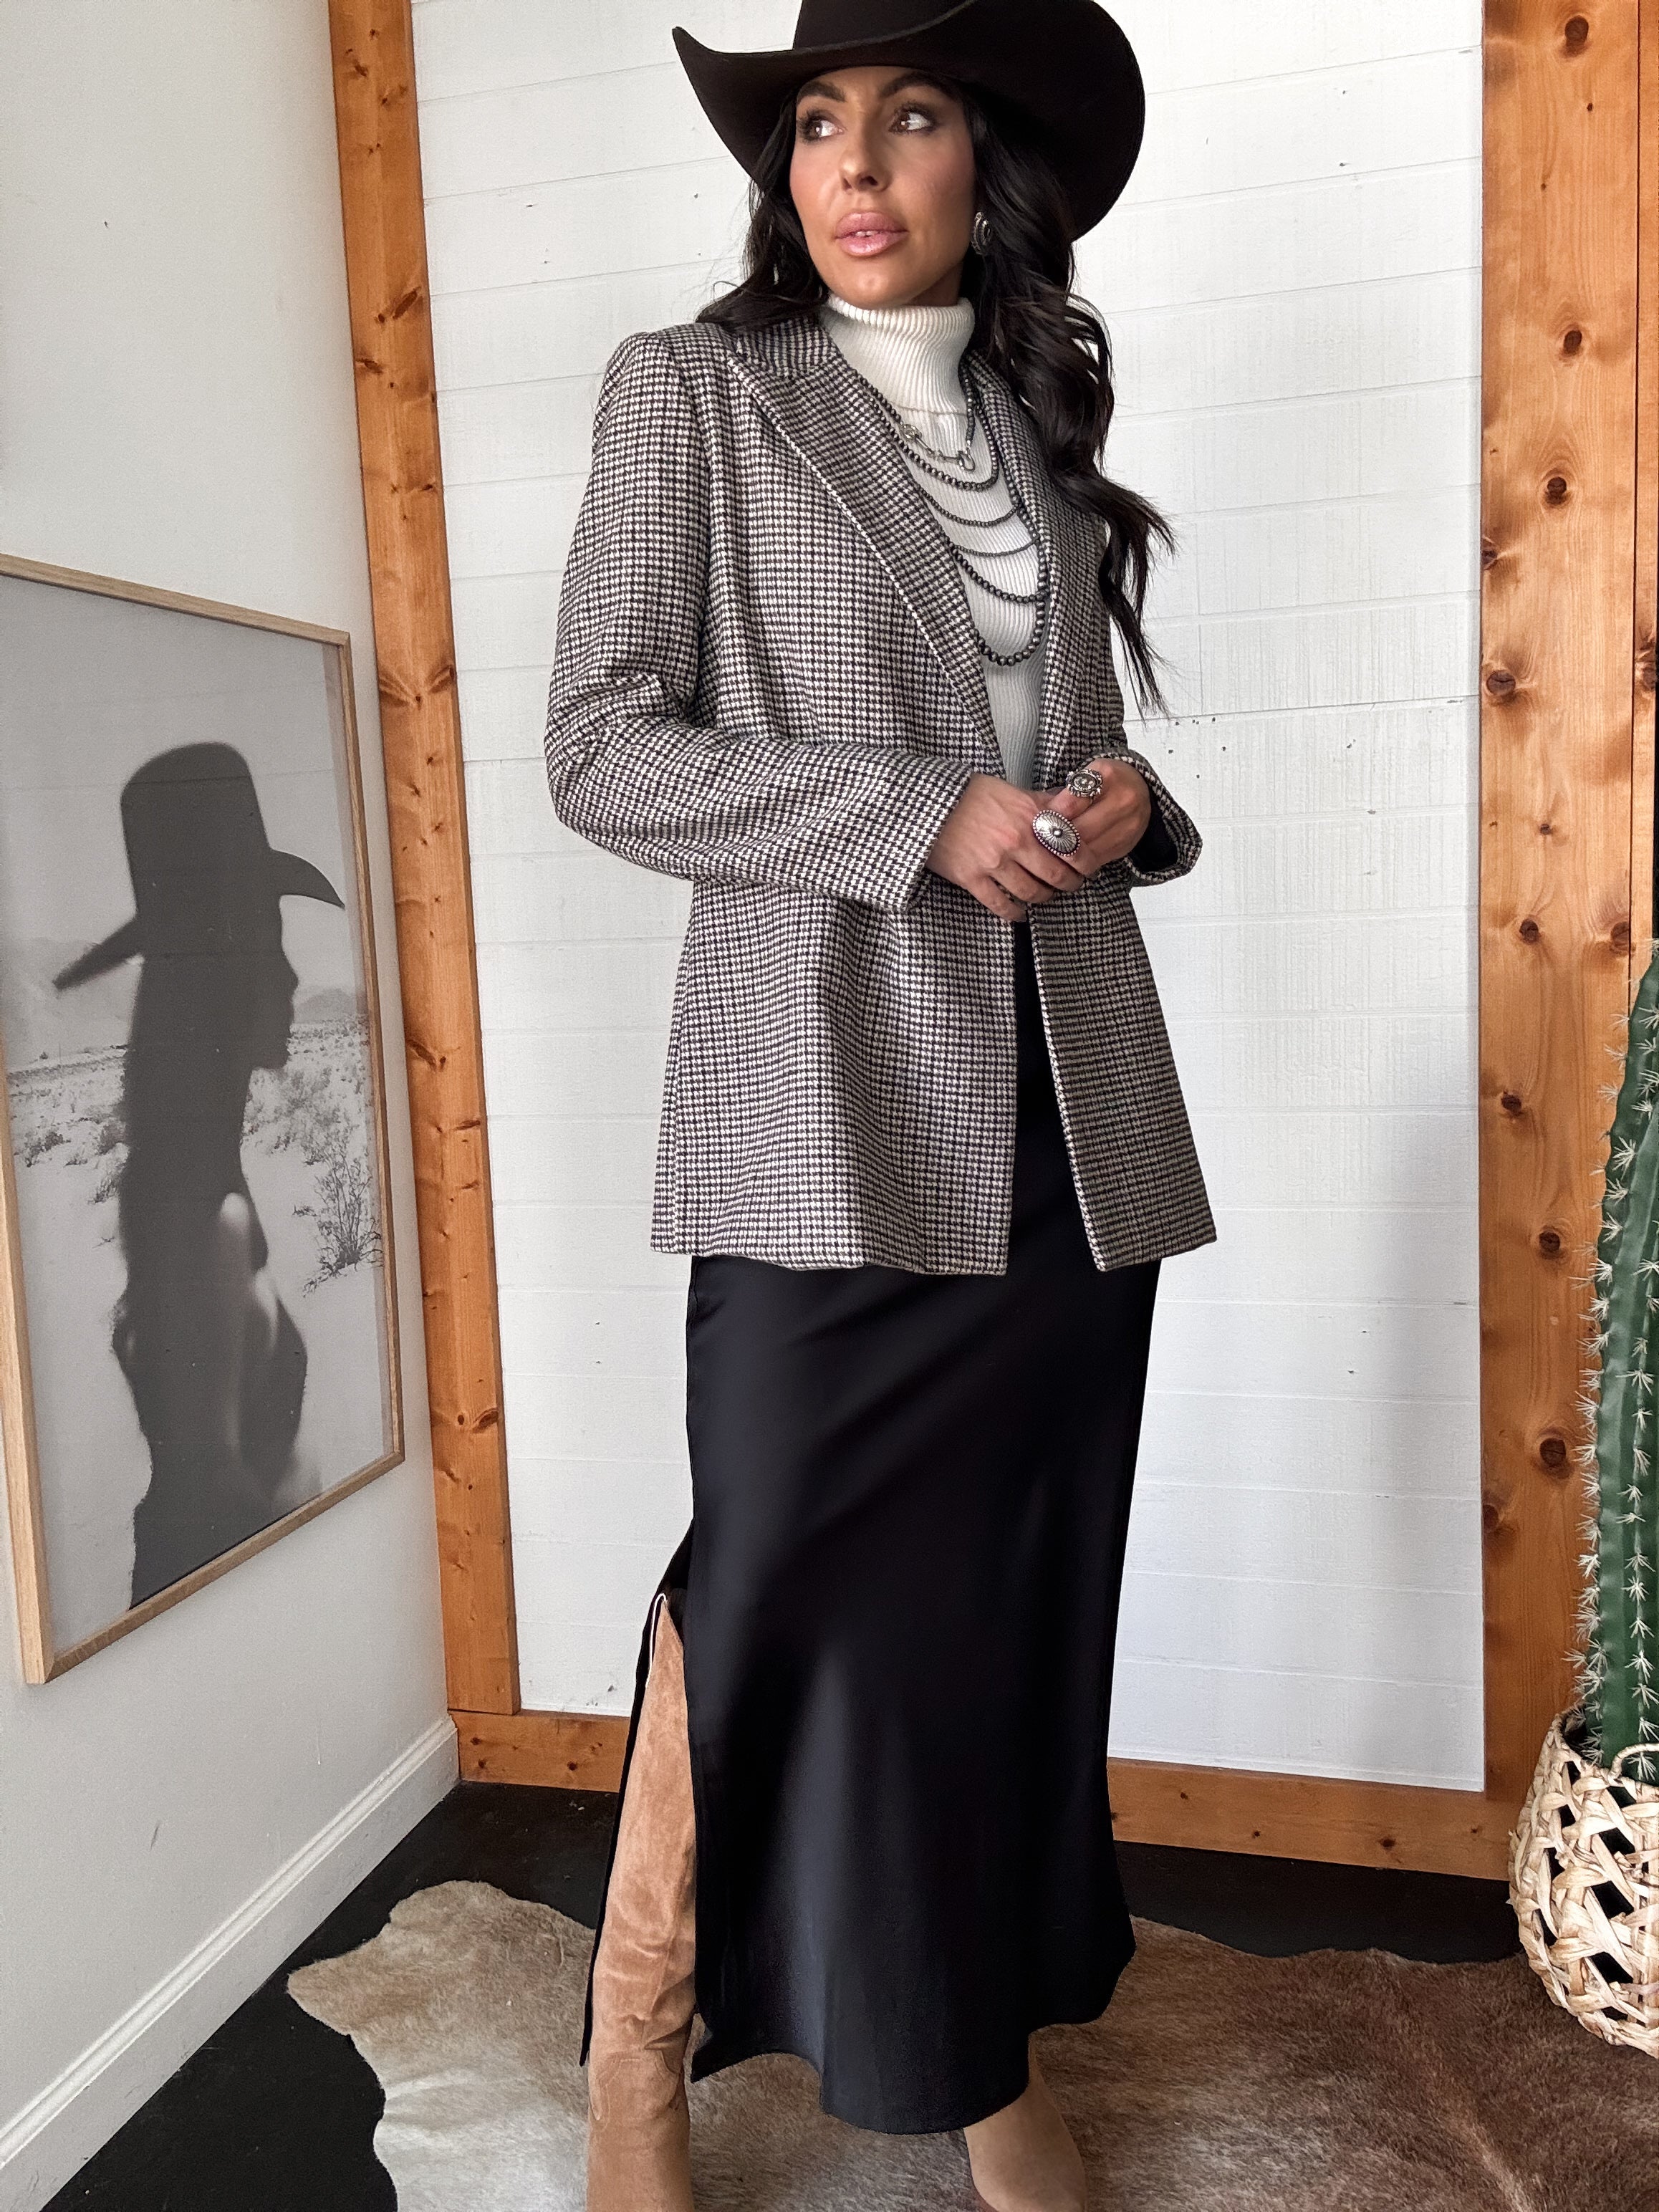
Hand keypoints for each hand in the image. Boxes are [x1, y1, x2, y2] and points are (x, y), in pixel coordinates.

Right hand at [924, 773, 1090, 920]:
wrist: (927, 805)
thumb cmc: (968, 795)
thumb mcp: (1009, 789)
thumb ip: (1040, 801)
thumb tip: (1068, 803)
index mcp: (1028, 815)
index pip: (1071, 845)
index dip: (1085, 861)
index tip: (1088, 868)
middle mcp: (1015, 839)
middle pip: (1056, 875)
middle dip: (1069, 885)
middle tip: (1071, 886)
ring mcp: (993, 861)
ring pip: (1032, 893)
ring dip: (1043, 899)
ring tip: (1045, 896)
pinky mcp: (972, 878)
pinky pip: (1001, 905)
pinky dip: (1015, 913)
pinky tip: (1020, 913)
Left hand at [1033, 757, 1153, 873]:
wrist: (1139, 788)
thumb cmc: (1104, 781)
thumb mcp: (1084, 776)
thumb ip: (1064, 795)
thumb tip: (1036, 819)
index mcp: (1108, 776)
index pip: (1069, 805)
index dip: (1048, 818)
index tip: (1034, 826)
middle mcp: (1123, 801)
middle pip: (1078, 832)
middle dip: (1054, 840)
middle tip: (1035, 845)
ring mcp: (1128, 825)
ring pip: (1087, 851)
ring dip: (1064, 856)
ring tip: (1047, 855)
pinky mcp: (1127, 844)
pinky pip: (1096, 860)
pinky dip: (1078, 862)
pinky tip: (1066, 860)